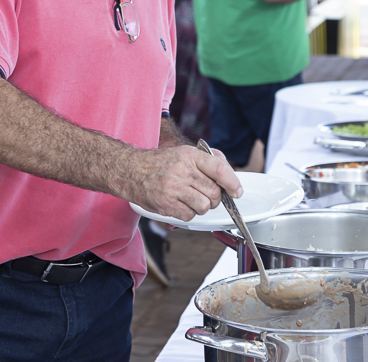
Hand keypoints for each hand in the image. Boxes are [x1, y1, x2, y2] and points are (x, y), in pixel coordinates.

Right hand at [123, 145, 242, 220]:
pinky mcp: (166, 204)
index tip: (237, 191)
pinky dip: (189, 213)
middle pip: (215, 192)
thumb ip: (209, 160)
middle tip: (206, 194)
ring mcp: (174, 189)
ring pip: (205, 206)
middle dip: (215, 197)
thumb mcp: (184, 152)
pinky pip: (190, 215)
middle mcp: (183, 171)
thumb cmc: (160, 163)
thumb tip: (229, 175)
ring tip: (192, 198)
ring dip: (202, 206)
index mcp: (190, 156)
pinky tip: (181, 203)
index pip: (219, 170)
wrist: (131, 171)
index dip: (232, 182)